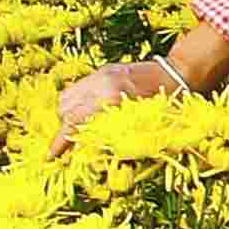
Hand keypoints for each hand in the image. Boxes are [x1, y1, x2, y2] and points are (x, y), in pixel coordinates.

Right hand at [54, 59, 178, 147]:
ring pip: (67, 96)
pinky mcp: (103, 70)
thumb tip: (100, 158)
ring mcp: (100, 74)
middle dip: (64, 129)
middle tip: (72, 145)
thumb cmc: (168, 103)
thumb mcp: (145, 126)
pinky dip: (78, 102)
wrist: (178, 72)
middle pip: (65, 109)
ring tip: (81, 129)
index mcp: (110, 99)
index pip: (74, 122)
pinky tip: (90, 113)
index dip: (60, 142)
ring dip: (69, 114)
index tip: (51, 157)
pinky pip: (79, 87)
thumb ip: (119, 141)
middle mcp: (100, 83)